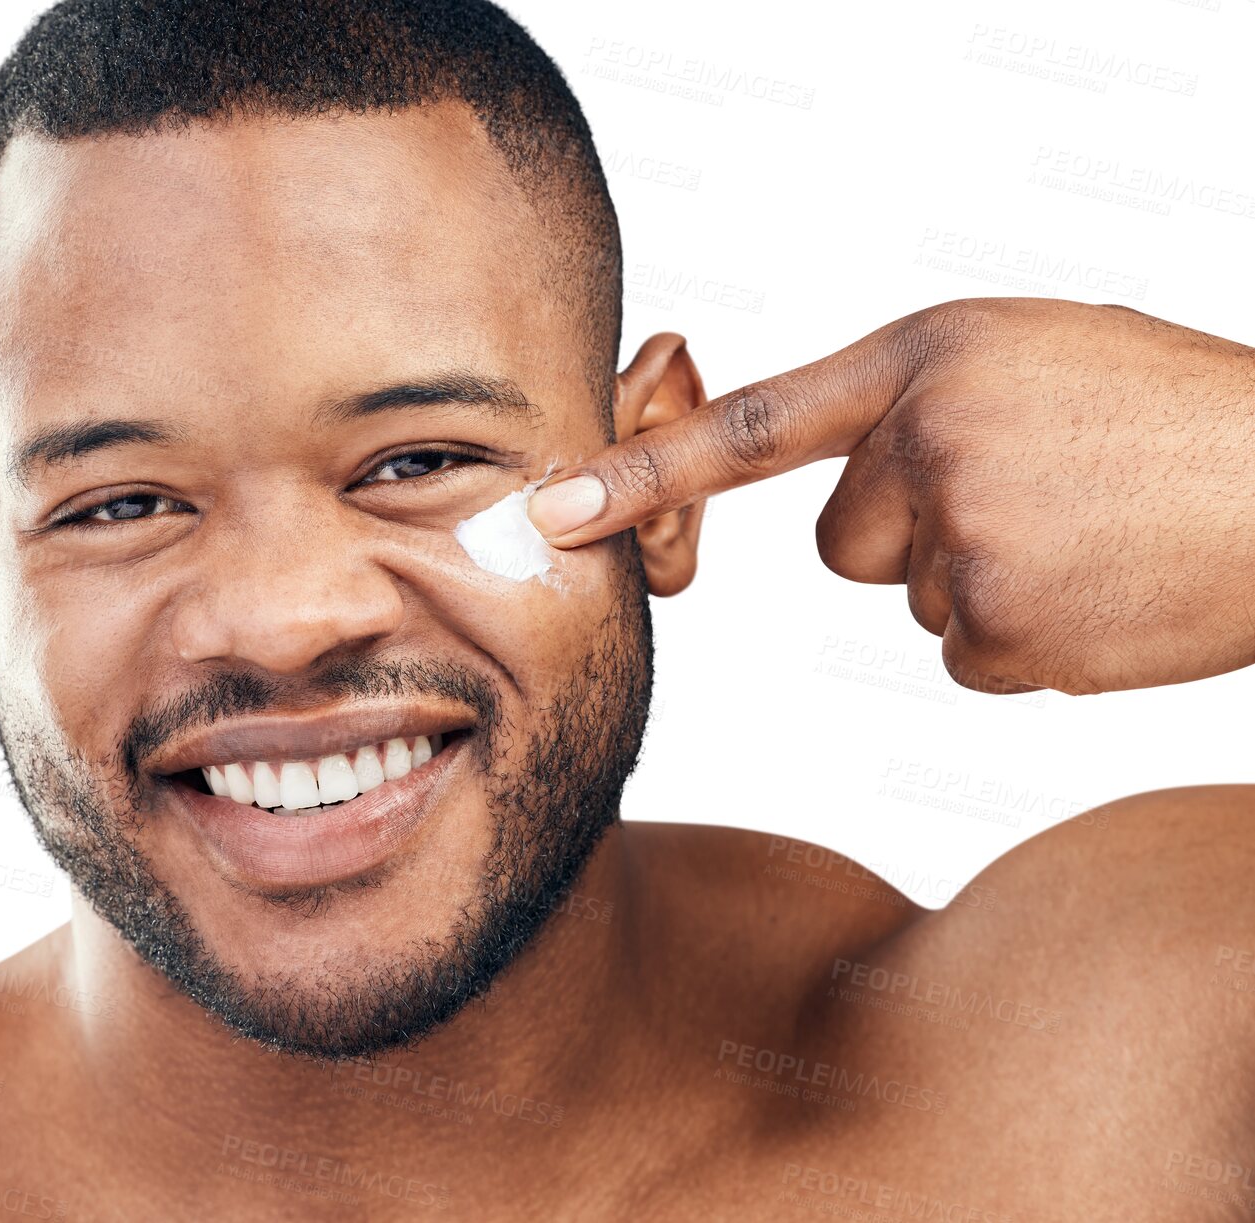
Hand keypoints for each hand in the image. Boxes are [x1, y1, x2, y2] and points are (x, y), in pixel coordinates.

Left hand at [527, 298, 1254, 693]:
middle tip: (1033, 502)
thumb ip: (924, 409)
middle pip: (843, 542)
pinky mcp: (1001, 629)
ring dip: (986, 586)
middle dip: (917, 537)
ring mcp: (963, 539)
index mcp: (930, 359)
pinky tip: (1099, 592)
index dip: (645, 472)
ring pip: (915, 600)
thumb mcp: (1033, 361)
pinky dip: (1026, 643)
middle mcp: (929, 442)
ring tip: (1086, 537)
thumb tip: (856, 495)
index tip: (552, 511)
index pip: (756, 427)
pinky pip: (967, 658)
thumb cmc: (1170, 417)